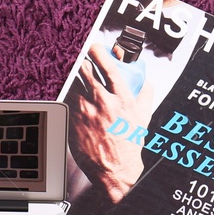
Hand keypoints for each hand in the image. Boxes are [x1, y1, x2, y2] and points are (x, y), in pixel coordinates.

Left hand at [66, 44, 151, 202]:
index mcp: (122, 98)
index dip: (98, 51)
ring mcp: (86, 111)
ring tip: (74, 75)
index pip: (108, 66)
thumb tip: (147, 81)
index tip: (94, 46)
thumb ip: (146, 95)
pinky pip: (67, 98)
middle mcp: (103, 102)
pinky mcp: (73, 120)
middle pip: (85, 70)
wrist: (114, 168)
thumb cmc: (128, 144)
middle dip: (81, 60)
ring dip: (73, 76)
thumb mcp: (143, 116)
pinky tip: (70, 93)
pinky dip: (67, 92)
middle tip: (80, 58)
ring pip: (73, 82)